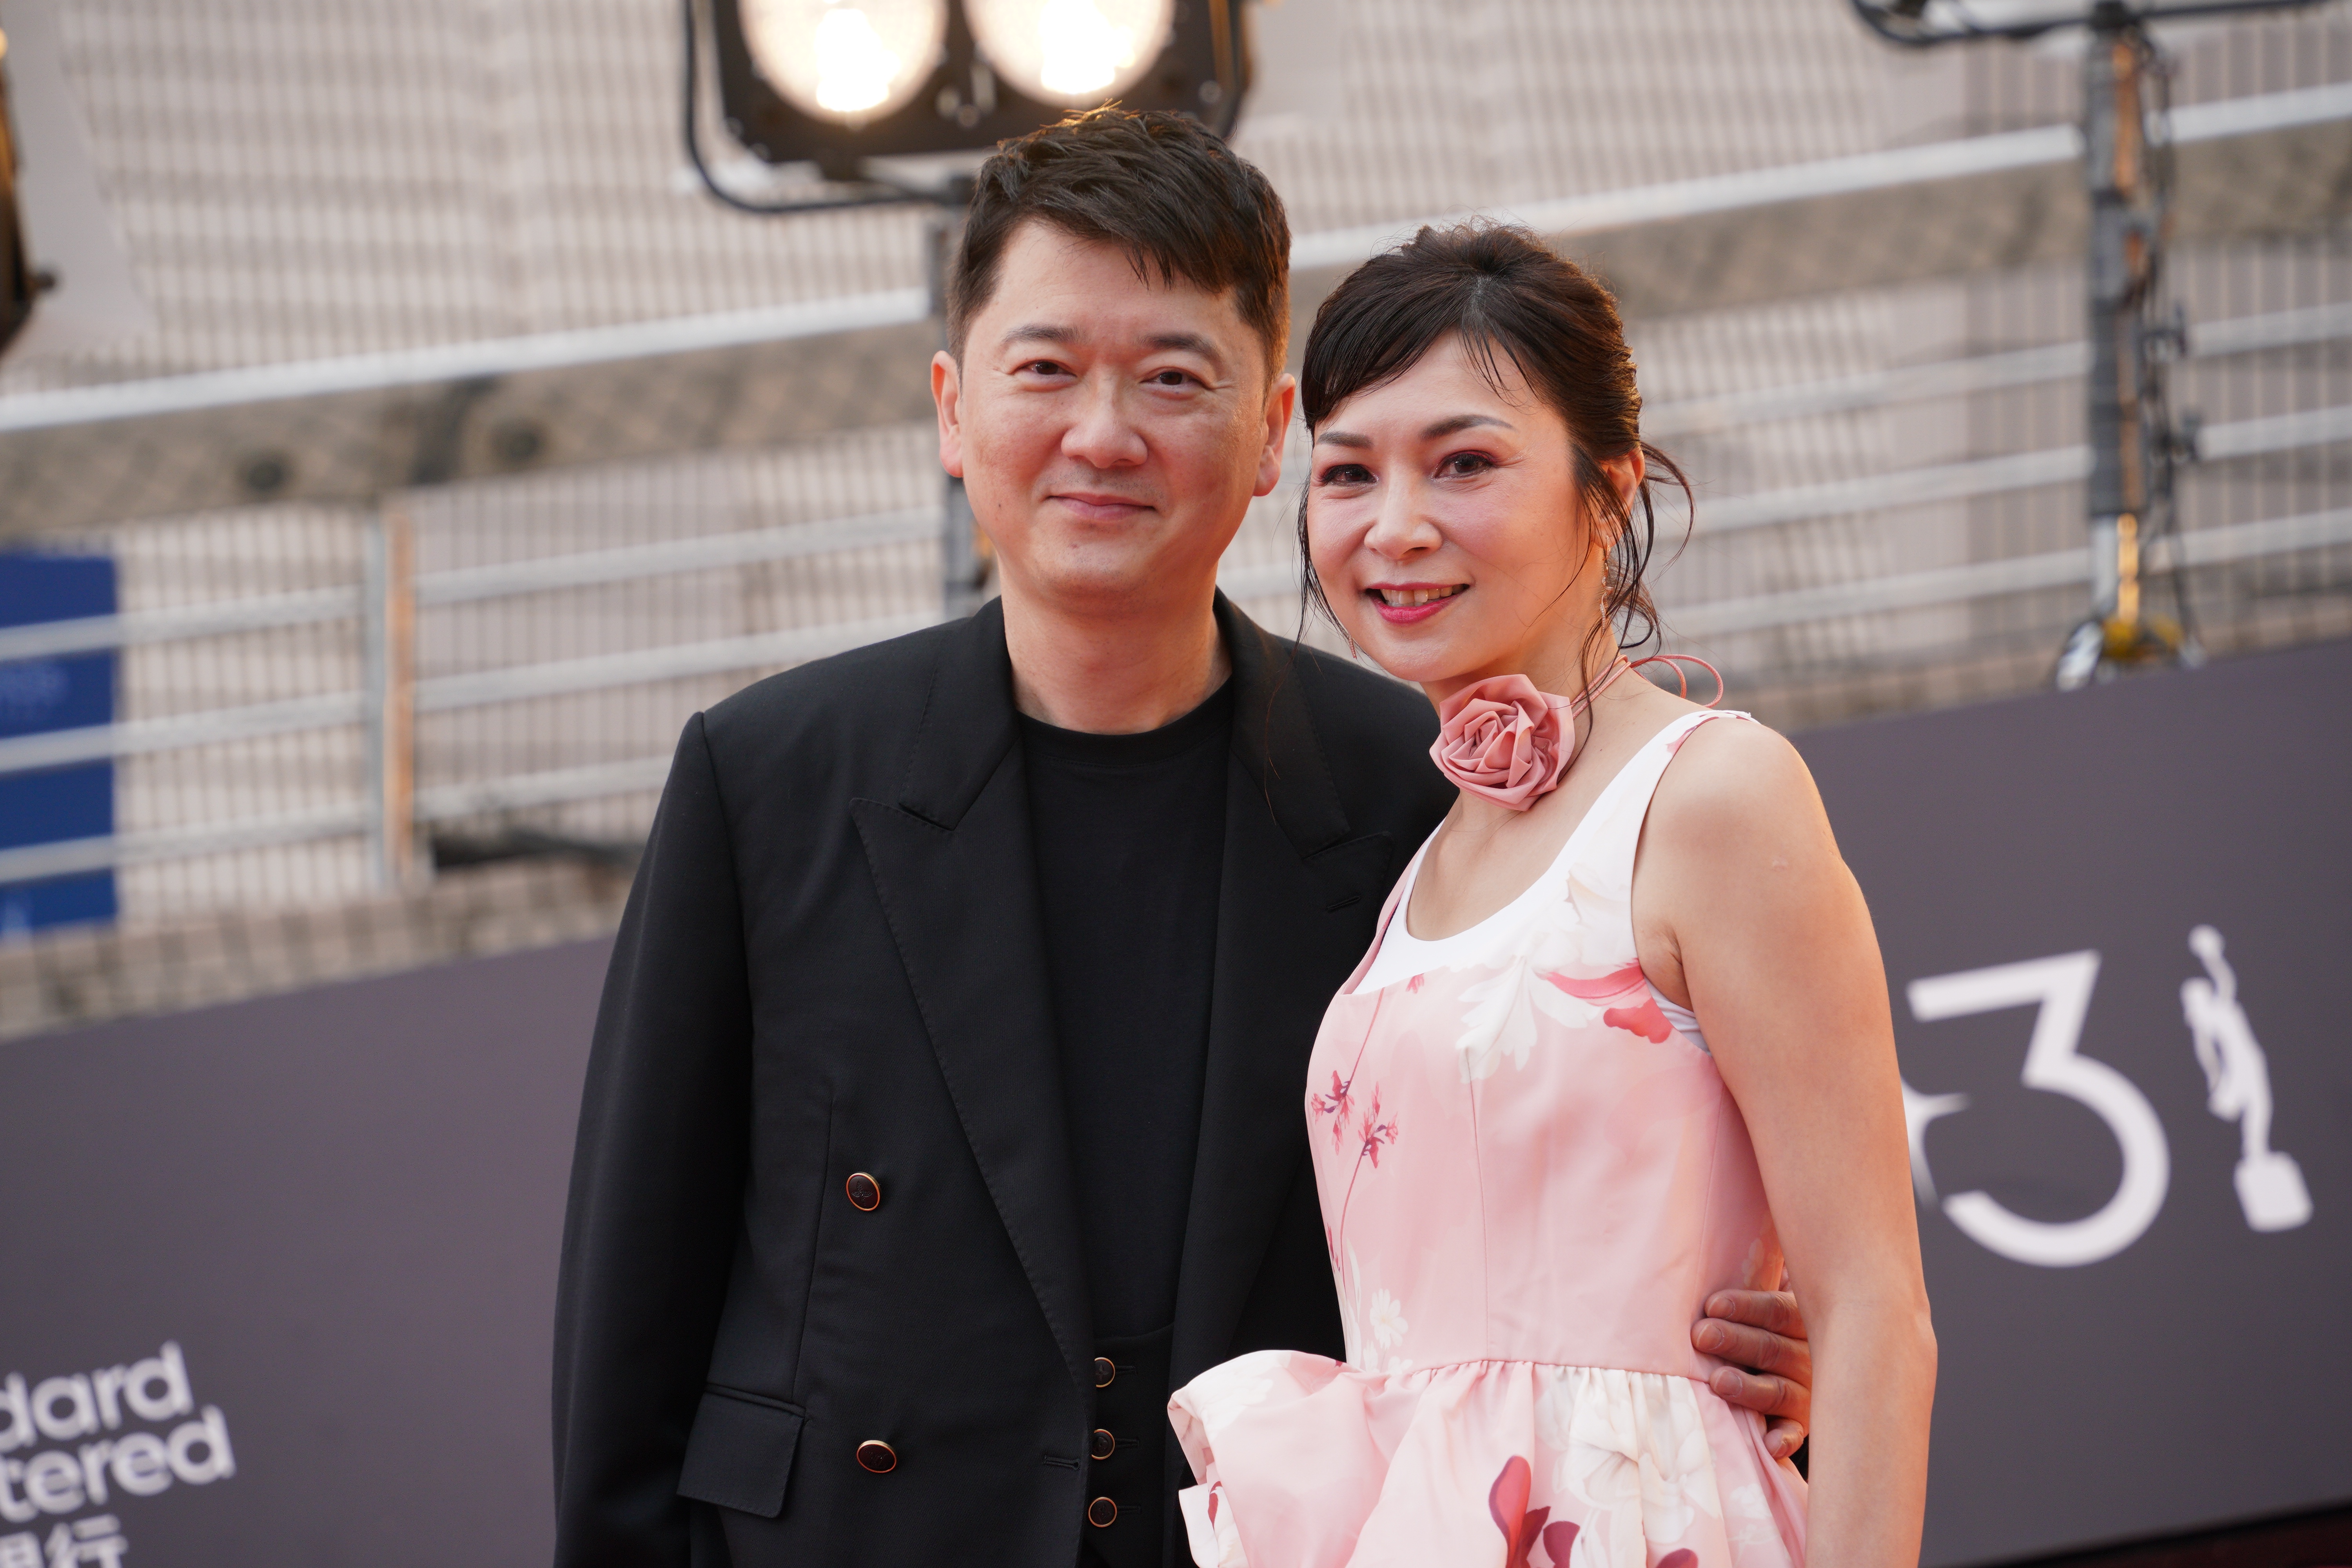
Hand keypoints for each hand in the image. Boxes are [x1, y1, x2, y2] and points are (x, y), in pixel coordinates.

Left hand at [1691, 1289, 1811, 1460]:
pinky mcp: (1801, 1423)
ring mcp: (1808, 1392)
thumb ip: (1749, 1279)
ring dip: (1749, 1388)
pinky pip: (1795, 1433)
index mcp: (1804, 1318)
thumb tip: (1709, 1252)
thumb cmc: (1761, 1320)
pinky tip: (1769, 1445)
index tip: (1711, 1305)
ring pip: (1779, 1389)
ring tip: (1717, 1381)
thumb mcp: (1763, 1298)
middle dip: (1735, 1341)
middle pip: (1772, 1348)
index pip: (1777, 1310)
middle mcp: (1810, 1356)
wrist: (1798, 1357)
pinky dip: (1784, 1439)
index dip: (1745, 1307)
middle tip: (1701, 1336)